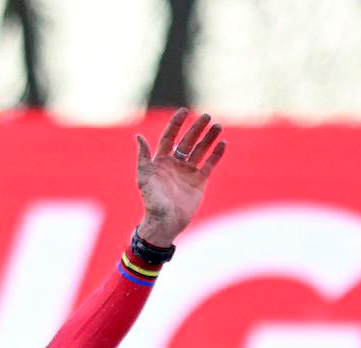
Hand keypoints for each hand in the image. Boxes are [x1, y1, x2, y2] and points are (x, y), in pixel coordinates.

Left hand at [134, 108, 227, 246]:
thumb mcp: (144, 177)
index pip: (169, 137)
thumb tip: (138, 136)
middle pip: (187, 141)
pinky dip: (216, 154)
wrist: (165, 222)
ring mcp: (187, 173)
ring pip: (200, 150)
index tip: (184, 111)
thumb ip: (143, 156)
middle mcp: (175, 165)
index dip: (176, 124)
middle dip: (197, 128)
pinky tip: (222, 143)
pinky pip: (209, 165)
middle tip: (206, 116)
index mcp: (160, 161)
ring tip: (217, 125)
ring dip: (208, 138)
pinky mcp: (199, 182)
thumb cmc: (151, 200)